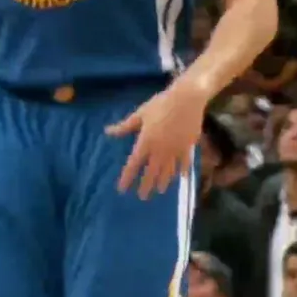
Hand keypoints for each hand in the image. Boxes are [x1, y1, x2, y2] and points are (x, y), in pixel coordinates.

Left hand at [106, 81, 205, 197]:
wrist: (187, 99)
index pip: (134, 164)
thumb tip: (107, 131)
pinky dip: (182, 172)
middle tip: (142, 197)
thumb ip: (125, 126)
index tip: (122, 189)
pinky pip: (184, 163)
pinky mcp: (188, 147)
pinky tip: (181, 178)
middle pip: (151, 172)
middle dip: (146, 185)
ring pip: (168, 171)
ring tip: (160, 190)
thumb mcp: (140, 114)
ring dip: (163, 182)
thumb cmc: (160, 104)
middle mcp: (160, 150)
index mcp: (146, 142)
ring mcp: (175, 150)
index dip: (127, 177)